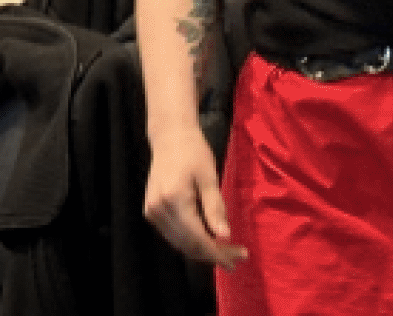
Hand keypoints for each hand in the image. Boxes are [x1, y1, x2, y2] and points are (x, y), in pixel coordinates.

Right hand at [142, 126, 246, 266]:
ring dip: (204, 251)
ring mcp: (152, 212)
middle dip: (215, 255)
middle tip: (238, 255)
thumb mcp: (209, 177)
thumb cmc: (193, 152)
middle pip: (189, 245)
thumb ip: (215, 208)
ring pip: (181, 244)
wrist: (170, 137)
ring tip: (226, 250)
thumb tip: (225, 237)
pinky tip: (208, 238)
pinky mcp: (151, 212)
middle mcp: (159, 209)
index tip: (241, 256)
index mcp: (174, 199)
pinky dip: (191, 241)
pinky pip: (173, 235)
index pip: (198, 238)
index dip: (220, 252)